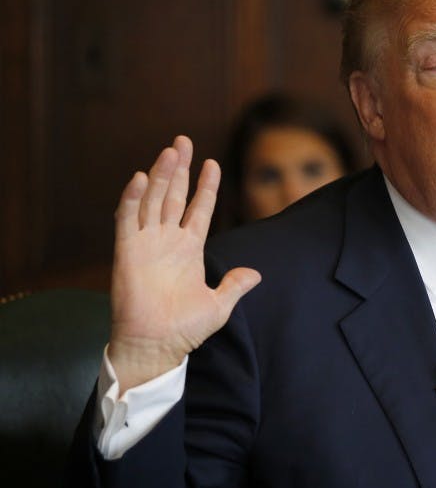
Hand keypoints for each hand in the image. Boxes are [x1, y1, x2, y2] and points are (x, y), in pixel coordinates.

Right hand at [108, 136, 260, 392]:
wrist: (157, 346)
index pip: (198, 209)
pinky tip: (142, 177)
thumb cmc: (184, 329)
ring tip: (170, 150)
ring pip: (153, 200)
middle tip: (184, 141)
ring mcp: (146, 244)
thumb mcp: (219, 305)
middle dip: (180, 169)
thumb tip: (255, 274)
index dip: (206, 186)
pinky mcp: (127, 252)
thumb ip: (235, 285)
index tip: (213, 163)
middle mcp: (166, 241)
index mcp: (189, 249)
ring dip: (161, 175)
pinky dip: (134, 198)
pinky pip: (128, 220)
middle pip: (174, 196)